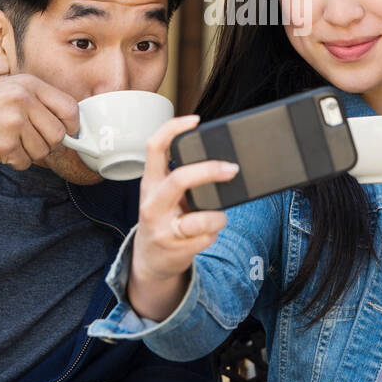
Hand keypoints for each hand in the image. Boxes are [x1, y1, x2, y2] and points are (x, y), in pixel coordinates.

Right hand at [0, 73, 78, 169]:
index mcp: (29, 84)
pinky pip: (25, 162)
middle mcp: (25, 101)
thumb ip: (35, 100)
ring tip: (8, 141)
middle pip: (58, 134)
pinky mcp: (5, 145)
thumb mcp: (6, 87)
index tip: (67, 132)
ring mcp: (15, 123)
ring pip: (43, 151)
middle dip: (48, 143)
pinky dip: (15, 161)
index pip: (69, 108)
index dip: (72, 124)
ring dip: (29, 153)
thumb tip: (67, 123)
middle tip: (29, 140)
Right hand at [126, 115, 237, 320]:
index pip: (154, 147)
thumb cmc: (163, 219)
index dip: (173, 129)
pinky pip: (208, 237)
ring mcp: (162, 229)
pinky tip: (205, 234)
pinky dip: (214, 233)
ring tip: (217, 217)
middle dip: (210, 170)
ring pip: (201, 218)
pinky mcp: (176, 250)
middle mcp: (152, 204)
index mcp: (150, 183)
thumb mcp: (162, 195)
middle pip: (180, 178)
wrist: (149, 262)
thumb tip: (220, 160)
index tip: (195, 120)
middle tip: (232, 169)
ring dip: (218, 217)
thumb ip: (180, 177)